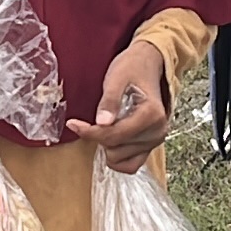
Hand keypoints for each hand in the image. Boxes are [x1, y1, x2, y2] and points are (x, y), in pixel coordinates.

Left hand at [69, 40, 172, 172]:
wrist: (146, 65)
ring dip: (108, 144)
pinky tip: (111, 140)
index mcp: (152, 115)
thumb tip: (102, 123)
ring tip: (109, 123)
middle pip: (115, 148)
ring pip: (119, 159)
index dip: (89, 132)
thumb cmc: (132, 69)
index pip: (114, 135)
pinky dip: (117, 157)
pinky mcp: (150, 147)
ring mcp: (155, 141)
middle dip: (100, 135)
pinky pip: (130, 165)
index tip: (72, 123)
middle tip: (99, 115)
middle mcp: (157, 131)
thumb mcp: (116, 78)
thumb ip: (109, 101)